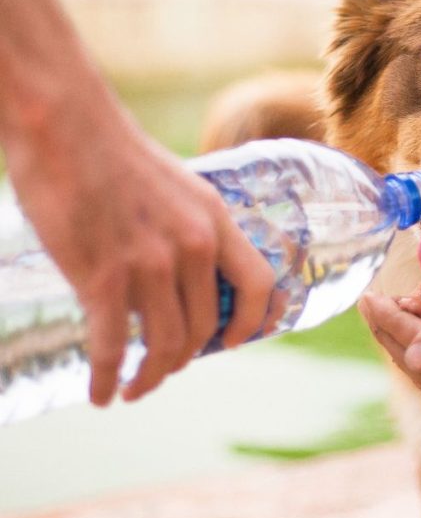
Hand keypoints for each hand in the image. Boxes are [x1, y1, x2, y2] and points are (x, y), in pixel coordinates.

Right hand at [4, 90, 276, 406]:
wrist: (65, 125)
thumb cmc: (114, 153)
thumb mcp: (178, 186)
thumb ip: (190, 228)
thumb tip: (185, 273)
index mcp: (215, 220)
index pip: (258, 284)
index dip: (253, 322)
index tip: (234, 343)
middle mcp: (192, 245)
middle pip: (205, 327)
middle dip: (185, 358)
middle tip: (163, 369)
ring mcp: (150, 263)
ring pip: (164, 344)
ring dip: (150, 377)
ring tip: (134, 388)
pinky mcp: (102, 276)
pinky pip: (113, 347)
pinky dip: (108, 378)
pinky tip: (100, 393)